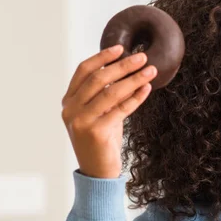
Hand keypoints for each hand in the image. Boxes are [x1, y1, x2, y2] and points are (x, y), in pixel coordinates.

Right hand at [60, 45, 156, 178]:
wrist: (97, 172)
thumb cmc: (101, 140)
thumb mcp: (99, 113)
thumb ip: (104, 94)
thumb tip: (124, 69)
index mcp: (69, 101)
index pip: (83, 71)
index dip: (102, 57)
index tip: (121, 48)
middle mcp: (71, 109)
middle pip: (98, 79)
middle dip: (122, 65)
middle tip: (142, 57)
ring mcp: (81, 121)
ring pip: (111, 92)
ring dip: (133, 79)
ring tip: (151, 71)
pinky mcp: (96, 132)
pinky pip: (121, 109)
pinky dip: (136, 97)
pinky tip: (147, 89)